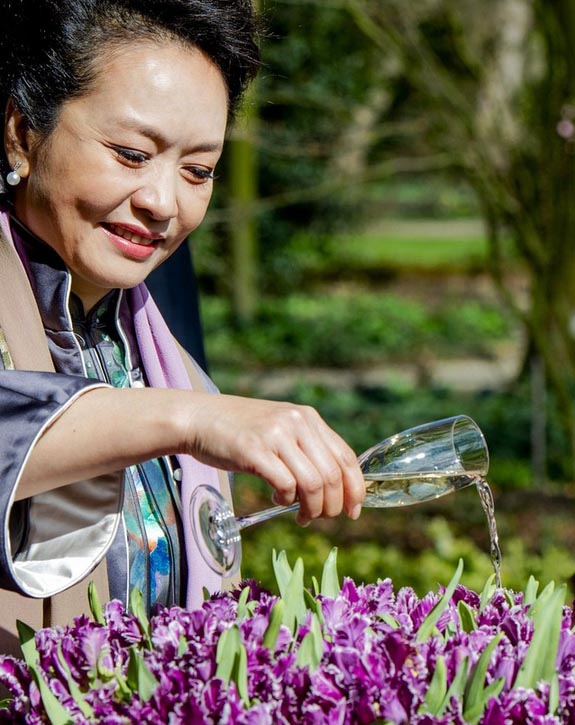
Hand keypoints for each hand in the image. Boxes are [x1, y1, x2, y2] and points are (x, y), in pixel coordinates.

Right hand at [182, 393, 365, 525]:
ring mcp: (276, 435)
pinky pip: (285, 485)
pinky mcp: (255, 451)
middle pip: (332, 475)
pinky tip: (276, 499)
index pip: (346, 457)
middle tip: (320, 517)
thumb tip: (335, 487)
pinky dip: (286, 501)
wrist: (200, 418)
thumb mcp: (281, 428)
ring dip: (312, 509)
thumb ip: (307, 448)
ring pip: (313, 483)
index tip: (354, 511)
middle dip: (333, 506)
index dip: (356, 488)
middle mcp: (297, 422)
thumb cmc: (241, 430)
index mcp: (308, 417)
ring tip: (301, 515)